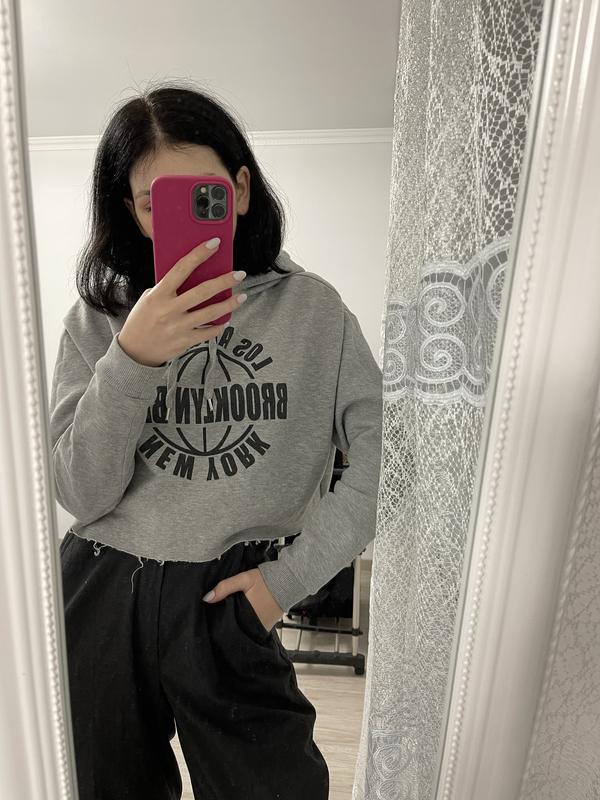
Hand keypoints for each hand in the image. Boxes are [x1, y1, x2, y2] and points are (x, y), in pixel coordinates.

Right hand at [117, 237, 246, 366]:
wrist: (134, 351)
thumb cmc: (143, 319)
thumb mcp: (149, 298)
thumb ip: (168, 289)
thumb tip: (194, 276)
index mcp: (159, 294)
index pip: (182, 268)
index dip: (199, 254)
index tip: (215, 243)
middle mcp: (169, 310)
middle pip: (203, 291)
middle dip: (224, 281)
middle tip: (240, 274)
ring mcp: (178, 327)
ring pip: (211, 313)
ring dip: (230, 304)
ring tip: (242, 296)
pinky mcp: (185, 341)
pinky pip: (208, 332)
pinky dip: (220, 326)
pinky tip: (227, 319)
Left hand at [202, 568, 283, 631]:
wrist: (288, 580)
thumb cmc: (267, 580)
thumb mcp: (244, 579)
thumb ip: (225, 587)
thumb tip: (207, 598)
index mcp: (247, 617)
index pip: (227, 626)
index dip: (219, 622)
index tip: (214, 618)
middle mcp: (255, 626)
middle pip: (235, 629)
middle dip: (228, 624)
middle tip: (222, 615)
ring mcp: (262, 628)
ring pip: (244, 630)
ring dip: (238, 624)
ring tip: (233, 614)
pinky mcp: (267, 627)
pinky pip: (252, 629)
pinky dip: (247, 624)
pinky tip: (244, 615)